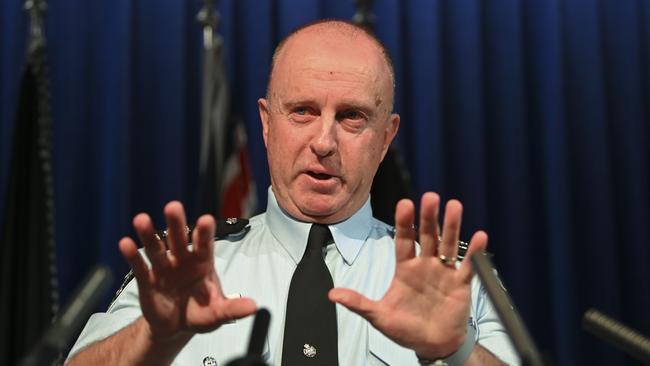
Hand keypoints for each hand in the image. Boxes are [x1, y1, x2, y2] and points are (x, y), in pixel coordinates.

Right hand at [119, 201, 256, 341]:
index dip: (204, 232)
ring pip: (156, 247)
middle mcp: (182, 260)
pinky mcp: (147, 280)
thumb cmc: (200, 312)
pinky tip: (125, 243)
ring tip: (141, 220)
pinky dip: (132, 255)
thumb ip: (233, 308)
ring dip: (148, 234)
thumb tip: (254, 306)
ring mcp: (164, 268)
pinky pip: (139, 266)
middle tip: (173, 206)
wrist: (176, 327)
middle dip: (176, 223)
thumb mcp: (218, 313)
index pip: (204, 244)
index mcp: (203, 263)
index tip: (205, 220)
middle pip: (179, 238)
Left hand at [329, 192, 486, 359]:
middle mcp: (425, 265)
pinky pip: (469, 266)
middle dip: (428, 217)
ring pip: (447, 244)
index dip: (404, 223)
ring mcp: (444, 272)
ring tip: (454, 206)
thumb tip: (332, 295)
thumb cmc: (405, 328)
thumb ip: (359, 303)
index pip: (403, 240)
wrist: (431, 345)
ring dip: (451, 226)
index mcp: (405, 268)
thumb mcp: (379, 316)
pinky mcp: (461, 284)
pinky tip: (480, 236)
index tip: (404, 204)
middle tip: (430, 197)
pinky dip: (475, 252)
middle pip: (427, 236)